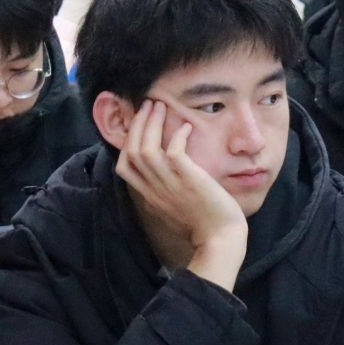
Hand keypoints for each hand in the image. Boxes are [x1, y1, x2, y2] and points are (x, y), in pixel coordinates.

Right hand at [114, 100, 246, 287]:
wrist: (220, 239)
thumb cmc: (203, 224)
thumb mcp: (175, 207)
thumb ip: (166, 191)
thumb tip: (168, 174)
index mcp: (149, 197)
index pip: (124, 166)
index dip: (127, 142)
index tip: (138, 125)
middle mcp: (154, 190)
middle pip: (131, 151)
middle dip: (137, 125)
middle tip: (147, 105)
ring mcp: (169, 184)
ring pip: (147, 148)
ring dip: (151, 124)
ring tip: (159, 105)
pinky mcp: (187, 179)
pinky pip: (173, 151)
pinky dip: (177, 135)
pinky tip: (186, 127)